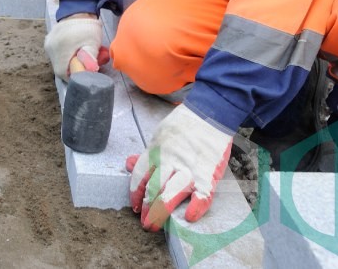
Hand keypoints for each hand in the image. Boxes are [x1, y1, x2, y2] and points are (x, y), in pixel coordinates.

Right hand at [44, 15, 106, 80]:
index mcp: (60, 50)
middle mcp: (50, 48)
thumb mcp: (93, 43)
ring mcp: (48, 44)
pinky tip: (73, 49)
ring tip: (79, 54)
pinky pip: (56, 54)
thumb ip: (90, 58)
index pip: (62, 73)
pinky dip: (65, 55)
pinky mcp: (48, 40)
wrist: (78, 10)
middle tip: (83, 63)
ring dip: (68, 61)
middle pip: (59, 67)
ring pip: (58, 61)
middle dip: (72, 68)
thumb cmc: (87, 28)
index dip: (73, 75)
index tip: (82, 72)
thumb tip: (89, 71)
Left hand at [126, 104, 233, 230]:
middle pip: (153, 188)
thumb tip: (128, 163)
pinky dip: (196, 206)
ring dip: (162, 211)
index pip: (139, 175)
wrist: (210, 112)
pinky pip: (202, 193)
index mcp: (156, 151)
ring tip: (156, 225)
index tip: (135, 207)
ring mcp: (189, 168)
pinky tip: (189, 216)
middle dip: (147, 209)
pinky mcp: (208, 173)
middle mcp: (169, 161)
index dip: (135, 193)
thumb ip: (146, 154)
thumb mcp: (159, 135)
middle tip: (145, 224)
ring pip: (172, 192)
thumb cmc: (183, 126)